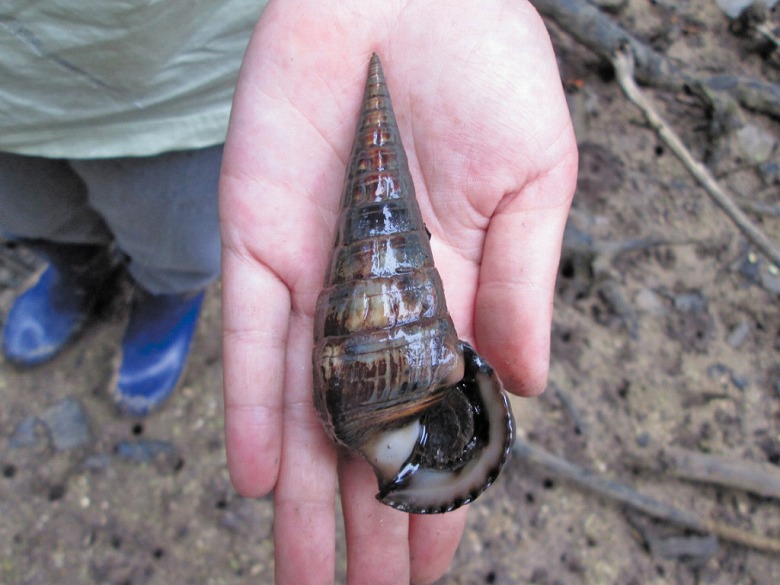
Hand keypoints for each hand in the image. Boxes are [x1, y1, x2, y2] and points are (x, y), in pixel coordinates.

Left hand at [219, 1, 576, 582]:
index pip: (439, 416)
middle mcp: (376, 300)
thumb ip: (521, 286)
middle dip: (364, 519)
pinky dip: (253, 404)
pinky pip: (253, 335)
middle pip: (365, 431)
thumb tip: (521, 388)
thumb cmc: (487, 71)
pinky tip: (258, 477)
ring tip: (301, 577)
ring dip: (301, 492)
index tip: (432, 565)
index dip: (437, 492)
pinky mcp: (261, 238)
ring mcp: (317, 274)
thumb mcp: (534, 183)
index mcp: (448, 294)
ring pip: (303, 403)